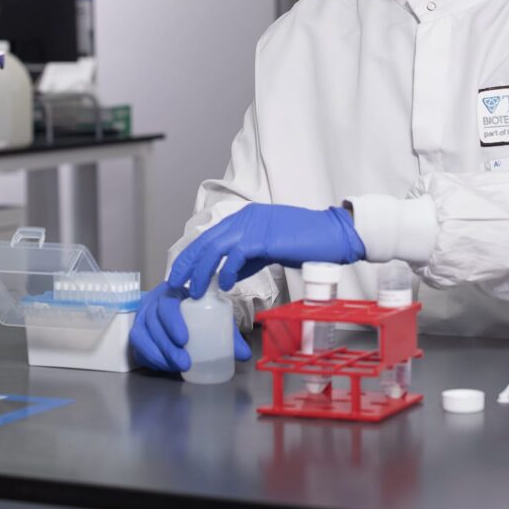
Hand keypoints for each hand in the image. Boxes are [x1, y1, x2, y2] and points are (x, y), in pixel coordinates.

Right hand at [129, 283, 251, 372]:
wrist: (174, 308)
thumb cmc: (195, 310)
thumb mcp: (210, 314)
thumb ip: (227, 333)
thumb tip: (244, 355)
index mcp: (171, 293)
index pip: (166, 304)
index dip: (173, 322)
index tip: (185, 340)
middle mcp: (152, 304)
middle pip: (152, 323)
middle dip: (167, 345)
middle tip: (184, 362)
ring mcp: (140, 318)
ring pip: (140, 336)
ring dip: (158, 354)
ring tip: (176, 367)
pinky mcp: (137, 333)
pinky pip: (136, 347)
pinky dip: (150, 358)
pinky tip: (164, 366)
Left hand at [167, 204, 364, 297]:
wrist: (333, 235)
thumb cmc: (306, 243)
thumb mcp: (270, 250)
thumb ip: (249, 259)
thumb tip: (228, 275)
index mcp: (245, 218)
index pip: (209, 237)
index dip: (191, 255)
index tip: (179, 274)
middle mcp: (245, 218)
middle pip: (205, 241)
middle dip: (187, 264)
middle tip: (175, 283)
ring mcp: (254, 225)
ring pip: (215, 248)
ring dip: (202, 271)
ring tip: (195, 290)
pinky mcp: (264, 237)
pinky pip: (237, 255)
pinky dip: (228, 271)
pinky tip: (226, 285)